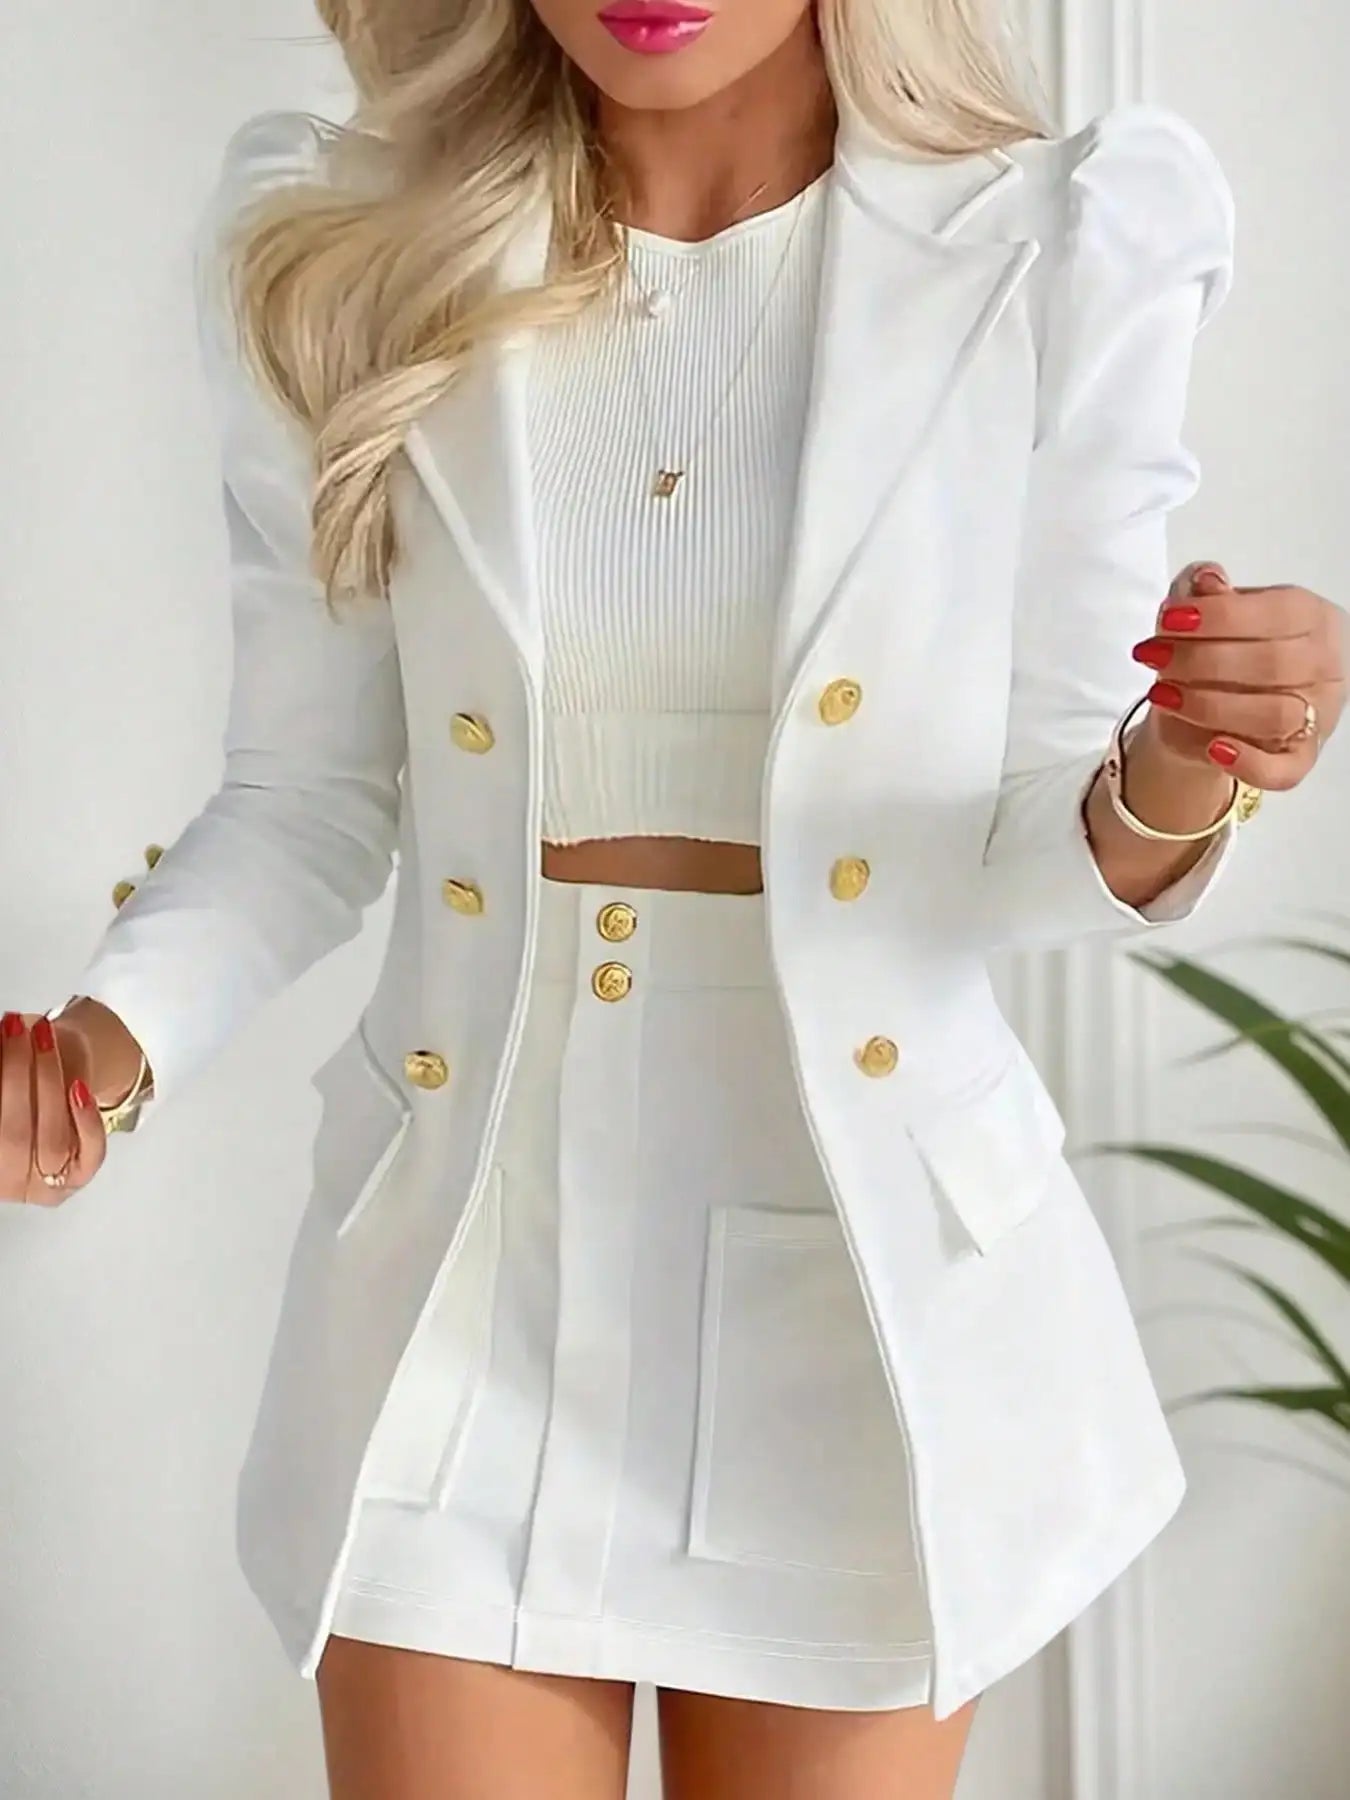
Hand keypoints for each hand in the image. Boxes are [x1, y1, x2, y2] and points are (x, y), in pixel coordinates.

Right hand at [0, 1013, 109, 1206]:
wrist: (48, 1094)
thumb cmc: (15, 1091)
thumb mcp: (4, 1082)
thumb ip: (3, 1071)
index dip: (1, 1079)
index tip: (0, 1035)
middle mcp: (5, 1179)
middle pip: (13, 1134)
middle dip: (16, 1073)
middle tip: (17, 1030)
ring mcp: (43, 1184)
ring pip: (51, 1141)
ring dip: (48, 1080)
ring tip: (42, 1037)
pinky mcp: (78, 1177)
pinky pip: (89, 1154)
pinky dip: (86, 1119)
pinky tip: (79, 1087)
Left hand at [1131, 563, 1346, 789]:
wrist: (1215, 703)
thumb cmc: (1221, 647)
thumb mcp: (1208, 612)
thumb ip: (1206, 593)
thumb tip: (1206, 580)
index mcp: (1312, 617)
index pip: (1276, 613)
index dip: (1220, 616)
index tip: (1168, 619)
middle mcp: (1325, 665)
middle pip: (1271, 664)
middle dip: (1202, 661)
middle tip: (1154, 658)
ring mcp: (1319, 714)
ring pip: (1274, 715)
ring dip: (1210, 706)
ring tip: (1162, 695)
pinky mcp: (1300, 758)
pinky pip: (1284, 771)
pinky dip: (1249, 764)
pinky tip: (1212, 749)